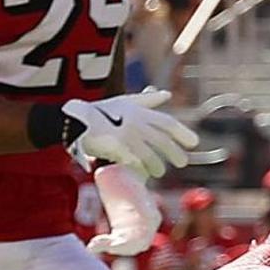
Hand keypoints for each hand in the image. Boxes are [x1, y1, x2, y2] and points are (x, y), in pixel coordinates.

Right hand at [59, 90, 189, 179]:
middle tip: (183, 162)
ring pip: (149, 154)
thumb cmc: (101, 111)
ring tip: (160, 171)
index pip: (167, 122)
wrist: (75, 120)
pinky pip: (132, 161)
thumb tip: (166, 94)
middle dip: (173, 152)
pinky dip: (140, 168)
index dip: (182, 133)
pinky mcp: (115, 147)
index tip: (194, 143)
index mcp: (140, 111)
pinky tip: (144, 175)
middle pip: (161, 140)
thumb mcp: (126, 101)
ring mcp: (125, 135)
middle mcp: (136, 122)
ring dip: (157, 164)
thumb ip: (147, 100)